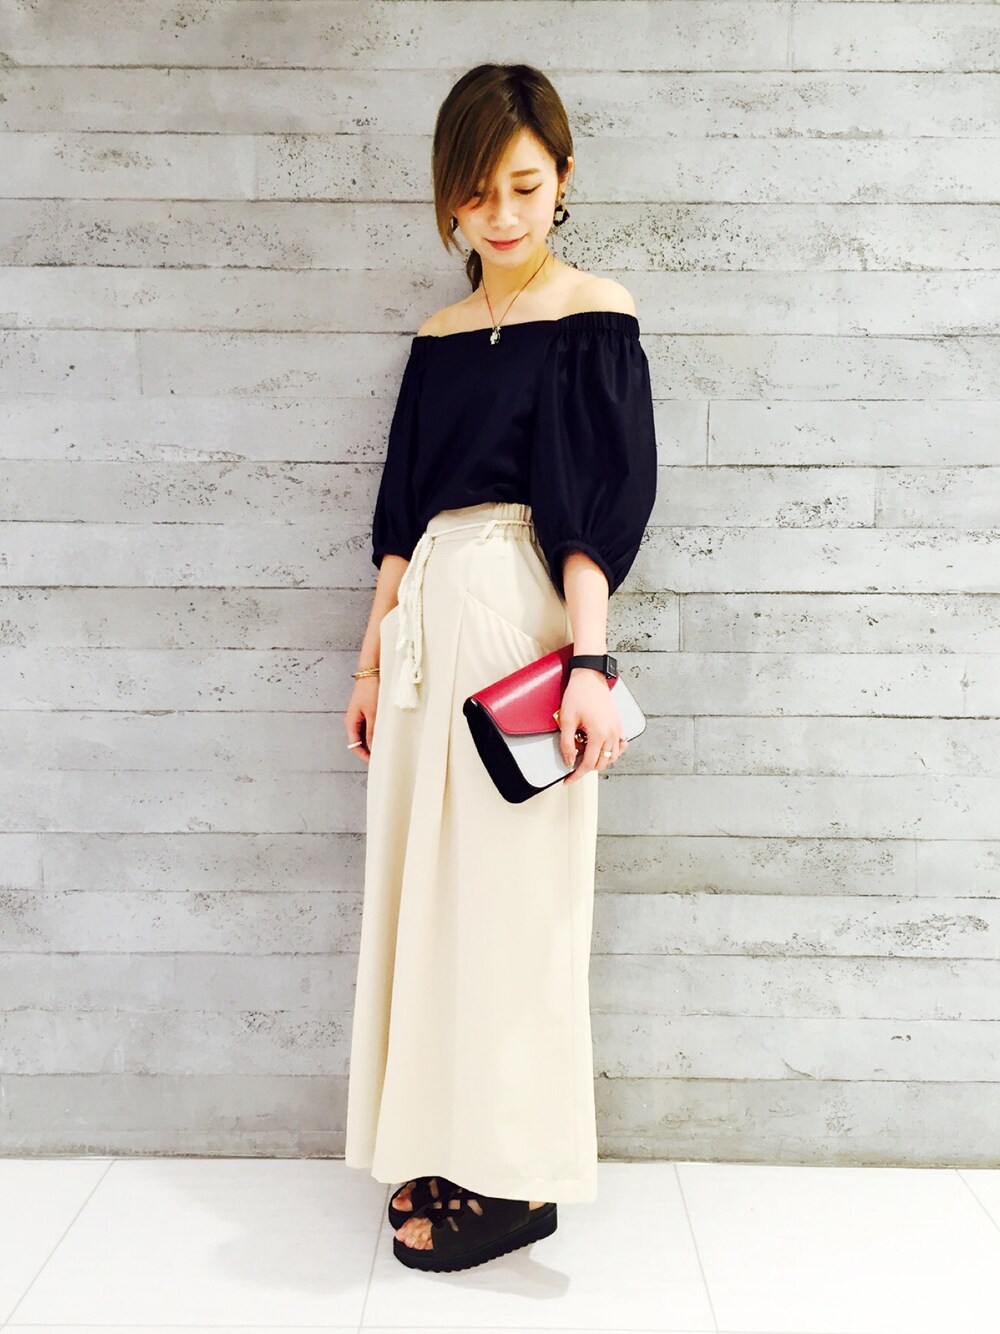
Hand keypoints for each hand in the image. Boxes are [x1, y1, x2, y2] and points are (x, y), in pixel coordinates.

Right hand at [345, 675, 379, 763]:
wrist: (371, 671)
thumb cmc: (370, 690)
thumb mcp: (373, 713)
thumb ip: (372, 732)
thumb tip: (373, 748)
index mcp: (350, 723)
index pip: (355, 746)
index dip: (364, 756)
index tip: (375, 762)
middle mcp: (353, 721)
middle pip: (359, 742)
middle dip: (369, 750)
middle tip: (382, 757)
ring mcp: (359, 717)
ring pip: (365, 735)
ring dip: (373, 741)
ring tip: (385, 746)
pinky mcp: (366, 712)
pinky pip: (369, 727)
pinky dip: (376, 732)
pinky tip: (385, 734)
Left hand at [557, 669, 627, 783]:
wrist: (590, 677)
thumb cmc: (578, 694)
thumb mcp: (566, 720)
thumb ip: (567, 744)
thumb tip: (569, 761)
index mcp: (599, 734)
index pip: (588, 764)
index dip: (576, 775)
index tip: (568, 780)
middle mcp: (611, 734)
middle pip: (601, 763)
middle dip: (586, 768)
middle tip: (573, 763)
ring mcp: (617, 730)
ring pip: (612, 757)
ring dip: (599, 760)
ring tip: (585, 754)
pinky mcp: (618, 724)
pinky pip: (619, 746)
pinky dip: (611, 752)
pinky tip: (601, 749)